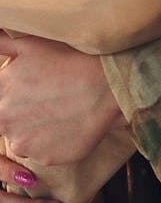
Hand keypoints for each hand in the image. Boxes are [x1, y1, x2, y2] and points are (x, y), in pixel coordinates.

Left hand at [0, 31, 125, 165]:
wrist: (107, 85)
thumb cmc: (70, 60)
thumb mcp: (28, 44)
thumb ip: (1, 45)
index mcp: (0, 90)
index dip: (13, 99)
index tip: (32, 94)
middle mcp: (5, 119)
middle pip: (7, 123)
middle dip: (23, 114)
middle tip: (49, 101)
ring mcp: (24, 141)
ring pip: (23, 140)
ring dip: (37, 130)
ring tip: (60, 112)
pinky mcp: (44, 158)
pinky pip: (43, 154)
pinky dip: (53, 143)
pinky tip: (69, 124)